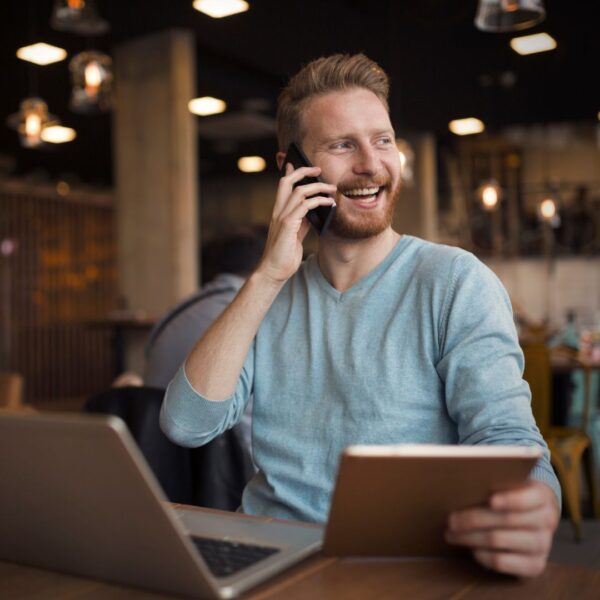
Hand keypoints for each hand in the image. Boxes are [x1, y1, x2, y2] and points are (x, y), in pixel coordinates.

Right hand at [256, 163, 335, 284]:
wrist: (274, 271)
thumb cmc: (284, 256)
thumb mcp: (296, 235)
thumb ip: (303, 221)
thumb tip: (316, 211)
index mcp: (278, 213)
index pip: (282, 187)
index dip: (290, 173)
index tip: (298, 164)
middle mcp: (278, 212)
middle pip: (286, 182)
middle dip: (302, 171)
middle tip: (317, 169)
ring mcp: (281, 217)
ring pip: (298, 191)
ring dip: (317, 187)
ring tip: (332, 189)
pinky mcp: (287, 225)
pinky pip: (305, 206)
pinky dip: (319, 201)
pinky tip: (330, 203)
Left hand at [445, 481, 559, 576]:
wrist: (536, 518)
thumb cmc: (513, 496)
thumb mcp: (511, 484)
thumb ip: (494, 483)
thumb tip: (461, 484)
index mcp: (541, 496)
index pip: (527, 499)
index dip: (509, 500)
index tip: (490, 500)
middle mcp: (546, 521)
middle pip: (505, 520)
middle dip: (473, 519)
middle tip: (450, 520)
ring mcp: (542, 545)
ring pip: (499, 540)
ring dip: (470, 538)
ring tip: (452, 534)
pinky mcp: (535, 565)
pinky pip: (502, 562)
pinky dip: (482, 555)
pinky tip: (471, 549)